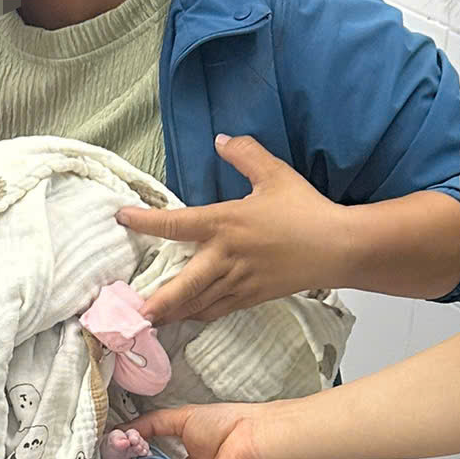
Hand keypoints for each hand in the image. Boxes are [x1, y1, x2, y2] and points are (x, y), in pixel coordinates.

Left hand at [120, 136, 341, 324]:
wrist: (338, 248)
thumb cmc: (305, 210)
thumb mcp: (275, 173)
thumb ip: (245, 154)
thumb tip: (221, 139)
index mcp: (225, 223)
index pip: (175, 223)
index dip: (145, 222)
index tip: (122, 218)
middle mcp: (225, 257)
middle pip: (183, 285)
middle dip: (157, 301)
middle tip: (132, 312)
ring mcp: (238, 281)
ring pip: (198, 303)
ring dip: (173, 313)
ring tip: (149, 319)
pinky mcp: (251, 297)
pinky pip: (217, 309)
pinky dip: (198, 313)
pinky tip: (186, 315)